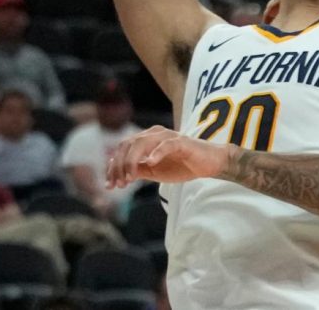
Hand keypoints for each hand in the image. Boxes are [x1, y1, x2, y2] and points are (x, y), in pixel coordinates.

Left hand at [106, 126, 228, 186]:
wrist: (209, 164)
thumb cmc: (182, 165)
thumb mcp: (155, 171)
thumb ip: (138, 170)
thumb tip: (117, 174)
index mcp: (146, 139)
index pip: (123, 148)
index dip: (113, 166)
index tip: (109, 185)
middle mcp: (155, 134)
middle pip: (128, 144)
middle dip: (119, 165)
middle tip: (118, 185)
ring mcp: (168, 137)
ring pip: (141, 143)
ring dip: (131, 162)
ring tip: (129, 179)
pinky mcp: (182, 142)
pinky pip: (166, 145)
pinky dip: (156, 153)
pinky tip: (150, 163)